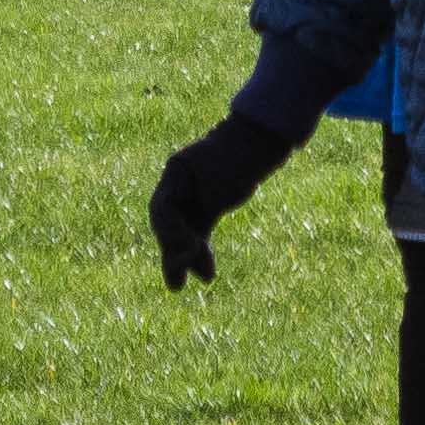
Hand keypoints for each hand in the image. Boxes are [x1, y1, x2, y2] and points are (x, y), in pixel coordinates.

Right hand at [148, 113, 296, 287]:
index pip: (162, 207)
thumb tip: (202, 230)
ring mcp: (191, 195)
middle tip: (177, 281)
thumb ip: (211, 202)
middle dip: (172, 251)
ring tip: (184, 284)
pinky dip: (199, 253)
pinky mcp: (206, 207)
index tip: (188, 247)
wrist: (261, 139)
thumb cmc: (245, 150)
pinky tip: (206, 275)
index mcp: (177, 169)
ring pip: (181, 233)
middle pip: (167, 223)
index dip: (171, 231)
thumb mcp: (226, 174)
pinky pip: (197, 233)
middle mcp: (179, 184)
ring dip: (184, 259)